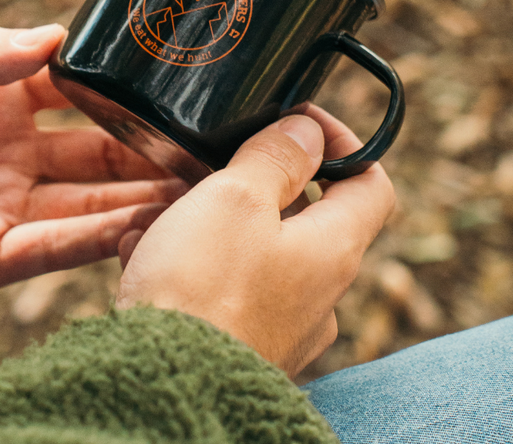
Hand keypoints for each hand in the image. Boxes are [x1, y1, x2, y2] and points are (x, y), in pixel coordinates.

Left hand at [0, 24, 185, 310]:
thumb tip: (54, 39)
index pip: (77, 91)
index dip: (124, 88)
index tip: (178, 81)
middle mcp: (9, 154)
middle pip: (99, 153)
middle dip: (151, 149)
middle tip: (208, 144)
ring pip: (89, 204)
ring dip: (141, 199)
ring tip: (197, 190)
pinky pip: (51, 251)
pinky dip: (97, 242)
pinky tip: (141, 229)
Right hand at [115, 110, 394, 376]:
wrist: (161, 390)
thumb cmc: (202, 287)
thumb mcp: (238, 197)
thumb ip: (275, 157)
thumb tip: (307, 131)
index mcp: (334, 248)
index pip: (372, 181)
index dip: (344, 142)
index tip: (300, 122)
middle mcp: (319, 291)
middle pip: (306, 215)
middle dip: (258, 182)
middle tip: (214, 163)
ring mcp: (282, 324)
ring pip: (254, 250)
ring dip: (214, 221)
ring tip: (161, 209)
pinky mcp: (240, 345)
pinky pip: (220, 289)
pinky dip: (190, 263)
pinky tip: (141, 251)